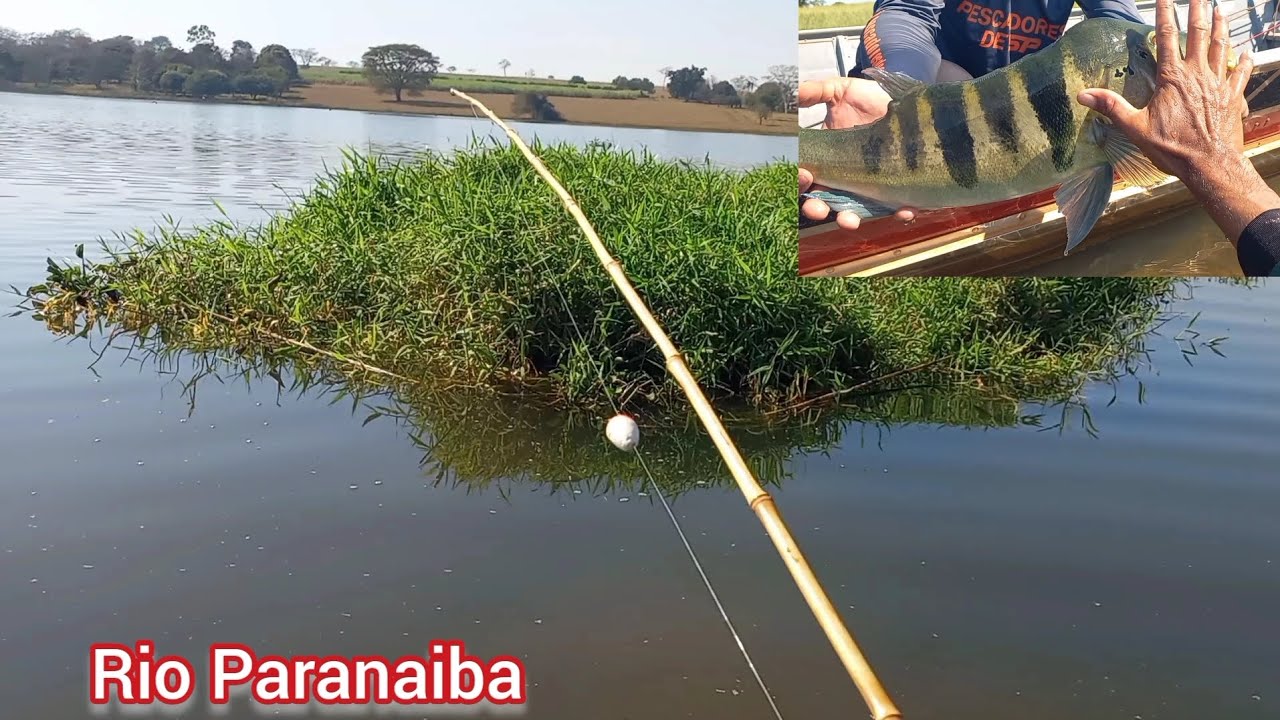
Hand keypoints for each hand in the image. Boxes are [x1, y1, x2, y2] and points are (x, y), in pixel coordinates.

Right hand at [799, 77, 915, 228]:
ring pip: (853, 212)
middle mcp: (843, 177)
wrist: (910, 102)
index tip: (804, 174)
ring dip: (847, 219)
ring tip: (849, 221)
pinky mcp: (897, 190)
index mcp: (825, 158)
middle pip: (822, 201)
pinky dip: (899, 213)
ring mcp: (869, 186)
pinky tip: (903, 210)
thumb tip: (794, 91)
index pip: (804, 176)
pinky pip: (897, 208)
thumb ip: (817, 91)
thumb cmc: (871, 98)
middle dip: (816, 208)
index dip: (799, 181)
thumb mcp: (841, 90)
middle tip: (818, 208)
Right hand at [1077, 0, 1276, 239]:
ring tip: (1220, 9)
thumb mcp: (1135, 128)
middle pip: (1198, 34)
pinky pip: (1239, 72)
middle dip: (1197, 11)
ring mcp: (1218, 83)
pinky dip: (1243, 60)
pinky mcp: (1232, 95)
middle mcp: (1197, 74)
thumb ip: (1112, 107)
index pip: (1167, 38)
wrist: (1210, 163)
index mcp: (1172, 78)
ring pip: (1220, 46)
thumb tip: (1084, 94)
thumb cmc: (1173, 148)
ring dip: (1220, 26)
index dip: (1165, 15)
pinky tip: (1245, 52)